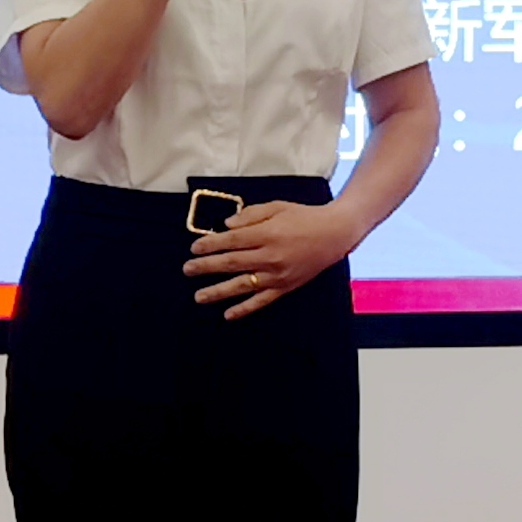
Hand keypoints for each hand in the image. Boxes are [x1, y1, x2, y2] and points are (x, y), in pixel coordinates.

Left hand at [187, 198, 355, 317]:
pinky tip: (228, 314)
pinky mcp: (285, 287)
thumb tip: (226, 226)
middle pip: (232, 262)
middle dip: (207, 266)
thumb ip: (251, 215)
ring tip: (199, 296)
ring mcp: (277, 275)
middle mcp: (271, 256)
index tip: (194, 247)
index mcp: (268, 233)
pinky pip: (262, 301)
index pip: (232, 241)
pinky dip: (244, 309)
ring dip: (218, 291)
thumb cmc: (304, 216)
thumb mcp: (277, 206)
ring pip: (242, 285)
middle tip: (187, 270)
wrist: (334, 234)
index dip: (211, 244)